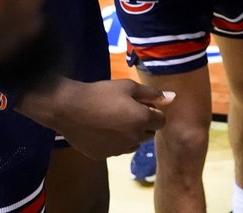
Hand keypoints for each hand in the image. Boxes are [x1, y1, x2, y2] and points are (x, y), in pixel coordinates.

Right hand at [23, 78, 171, 159]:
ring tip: (115, 120)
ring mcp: (118, 150)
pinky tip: (103, 130)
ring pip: (134, 144)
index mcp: (142, 120)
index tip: (141, 104)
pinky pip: (117, 150)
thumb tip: (173, 98)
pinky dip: (115, 142)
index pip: (161, 121)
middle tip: (128, 111)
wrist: (69, 108)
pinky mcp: (104, 156)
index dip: (154, 112)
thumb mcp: (129, 87)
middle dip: (144, 124)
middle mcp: (134, 139)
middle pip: (149, 134)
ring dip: (131, 135)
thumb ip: (153, 94)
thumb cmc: (101, 93)